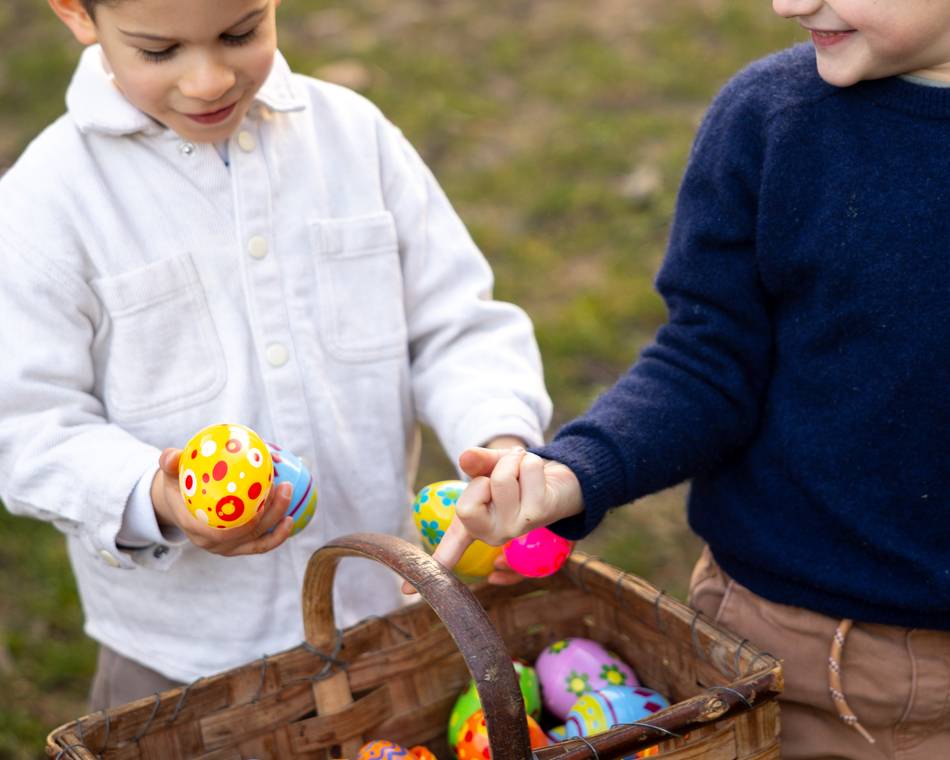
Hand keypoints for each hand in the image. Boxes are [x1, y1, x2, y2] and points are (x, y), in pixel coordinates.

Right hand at [151, 448, 293, 555]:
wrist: (178, 503)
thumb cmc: (177, 483)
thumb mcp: (169, 472)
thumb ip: (169, 462)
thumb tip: (171, 456)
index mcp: (194, 528)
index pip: (221, 533)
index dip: (244, 521)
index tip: (260, 495)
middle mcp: (211, 544)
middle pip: (246, 534)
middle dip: (270, 513)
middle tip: (282, 486)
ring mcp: (227, 548)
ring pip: (257, 540)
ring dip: (277, 520)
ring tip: (289, 493)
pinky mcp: (239, 547)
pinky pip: (261, 544)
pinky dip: (277, 534)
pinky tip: (291, 518)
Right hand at [404, 447, 581, 590]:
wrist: (557, 478)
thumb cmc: (516, 476)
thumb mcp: (490, 466)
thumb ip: (477, 462)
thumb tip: (465, 458)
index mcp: (474, 527)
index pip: (448, 550)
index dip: (430, 566)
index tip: (406, 593)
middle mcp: (494, 535)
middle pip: (467, 504)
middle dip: (482, 478)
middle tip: (501, 475)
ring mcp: (516, 529)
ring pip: (501, 480)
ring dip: (511, 462)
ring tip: (520, 469)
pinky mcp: (539, 514)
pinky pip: (525, 471)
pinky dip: (528, 461)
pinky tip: (537, 475)